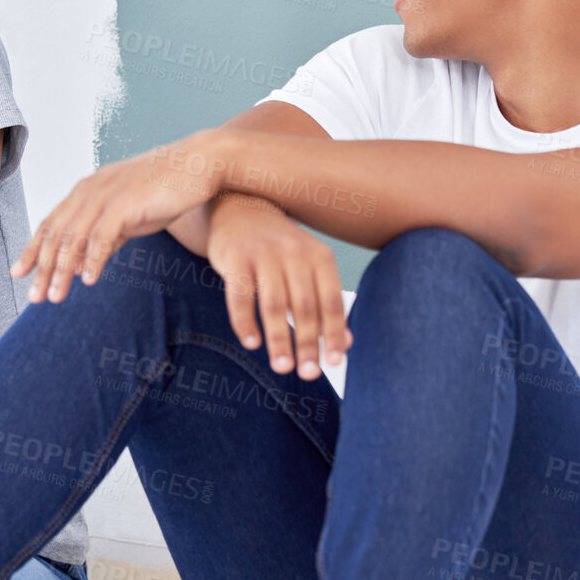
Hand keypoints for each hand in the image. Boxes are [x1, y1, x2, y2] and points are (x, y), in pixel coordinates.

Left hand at [13, 130, 228, 302]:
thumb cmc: (166, 189)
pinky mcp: (126, 203)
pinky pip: (103, 236)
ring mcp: (107, 195)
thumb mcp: (129, 214)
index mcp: (87, 190)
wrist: (198, 165)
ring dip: (63, 270)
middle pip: (56, 234)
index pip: (51, 223)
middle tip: (34, 297)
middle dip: (42, 268)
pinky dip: (93, 260)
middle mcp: (90, 190)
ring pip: (75, 238)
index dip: (33, 250)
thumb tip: (87, 262)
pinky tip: (87, 280)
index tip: (20, 273)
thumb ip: (107, 235)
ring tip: (55, 297)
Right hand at [207, 194, 350, 379]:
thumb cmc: (280, 248)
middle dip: (307, 343)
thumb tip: (345, 345)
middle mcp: (294, 252)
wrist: (240, 204)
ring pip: (273, 304)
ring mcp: (263, 253)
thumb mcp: (309, 267)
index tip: (333, 364)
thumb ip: (325, 303)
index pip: (331, 301)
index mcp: (319, 256)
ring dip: (278, 339)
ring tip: (282, 368)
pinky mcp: (234, 257)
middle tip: (308, 374)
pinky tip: (251, 344)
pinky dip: (245, 322)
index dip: (333, 333)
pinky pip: (239, 296)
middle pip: (304, 306)